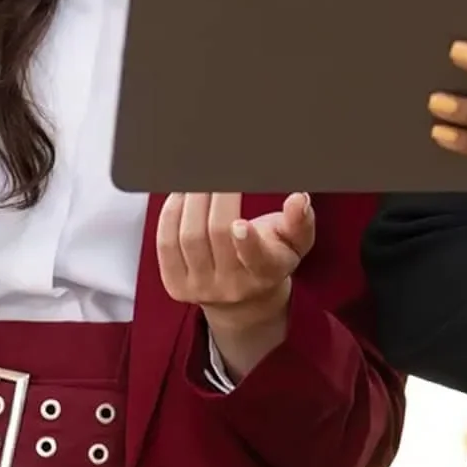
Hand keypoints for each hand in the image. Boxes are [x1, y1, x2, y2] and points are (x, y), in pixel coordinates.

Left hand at [156, 192, 314, 377]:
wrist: (244, 297)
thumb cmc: (270, 256)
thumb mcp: (294, 242)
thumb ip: (300, 220)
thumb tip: (299, 199)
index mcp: (267, 273)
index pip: (257, 260)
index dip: (247, 242)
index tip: (240, 222)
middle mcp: (233, 286)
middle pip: (216, 236)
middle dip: (214, 197)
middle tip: (214, 169)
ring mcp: (201, 287)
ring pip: (189, 237)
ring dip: (190, 200)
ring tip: (195, 177)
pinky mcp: (176, 285)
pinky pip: (166, 244)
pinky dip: (170, 214)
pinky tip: (180, 196)